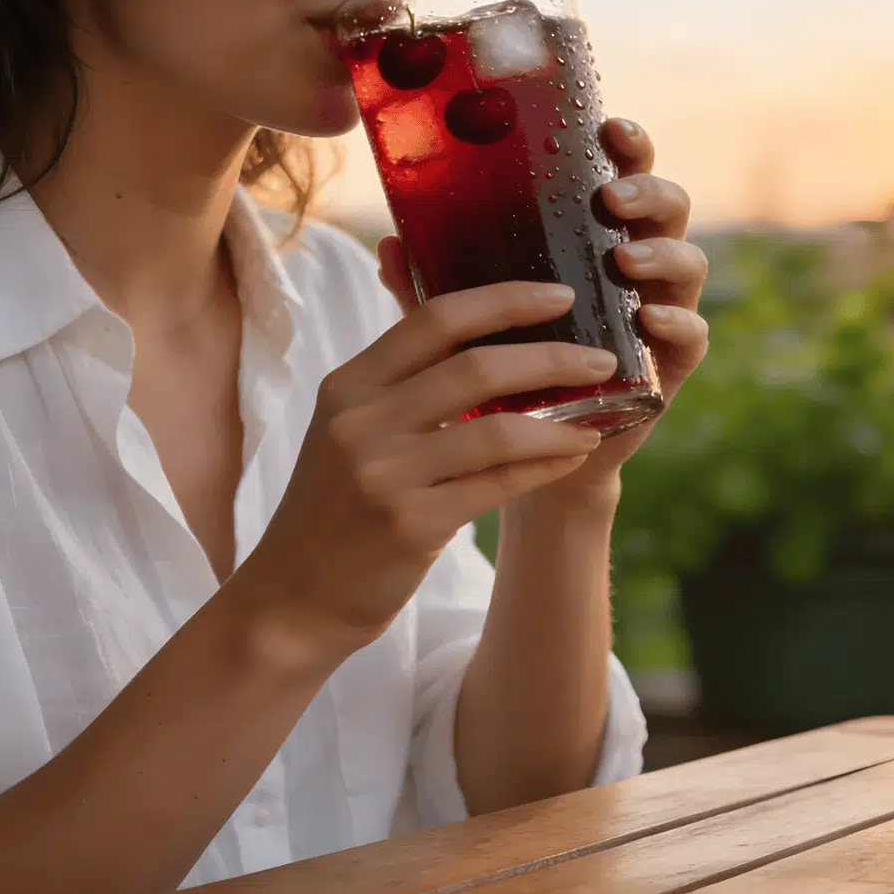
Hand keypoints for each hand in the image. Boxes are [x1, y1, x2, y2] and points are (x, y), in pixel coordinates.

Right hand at [235, 281, 610, 657]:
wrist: (291, 599)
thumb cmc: (332, 511)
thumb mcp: (346, 433)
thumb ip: (397, 386)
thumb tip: (480, 338)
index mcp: (347, 386)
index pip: (435, 318)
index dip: (505, 299)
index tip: (559, 295)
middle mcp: (361, 421)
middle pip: (475, 366)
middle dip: (552, 358)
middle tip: (601, 359)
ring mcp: (384, 474)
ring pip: (496, 429)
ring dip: (561, 418)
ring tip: (600, 413)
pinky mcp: (410, 525)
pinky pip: (498, 484)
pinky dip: (544, 464)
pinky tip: (572, 454)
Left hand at [373, 118, 708, 500]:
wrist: (525, 457)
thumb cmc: (497, 374)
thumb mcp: (462, 326)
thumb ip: (433, 286)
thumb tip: (386, 243)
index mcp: (591, 237)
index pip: (619, 174)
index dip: (626, 146)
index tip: (608, 127)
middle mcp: (633, 264)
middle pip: (667, 206)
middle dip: (648, 191)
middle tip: (612, 198)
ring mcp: (657, 311)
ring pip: (687, 263)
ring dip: (662, 254)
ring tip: (626, 261)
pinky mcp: (669, 365)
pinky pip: (692, 335)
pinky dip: (677, 323)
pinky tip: (649, 319)